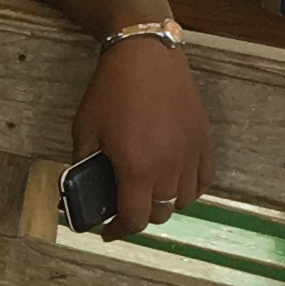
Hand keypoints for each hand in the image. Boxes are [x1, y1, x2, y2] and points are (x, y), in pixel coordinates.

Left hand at [68, 37, 212, 237]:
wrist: (145, 54)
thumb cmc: (112, 89)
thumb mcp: (85, 129)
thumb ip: (82, 164)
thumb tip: (80, 187)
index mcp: (136, 168)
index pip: (134, 219)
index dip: (118, 231)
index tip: (107, 231)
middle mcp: (168, 167)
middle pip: (160, 214)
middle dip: (139, 216)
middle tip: (124, 208)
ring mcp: (189, 154)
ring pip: (184, 201)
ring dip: (166, 205)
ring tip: (149, 194)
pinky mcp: (203, 140)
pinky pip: (203, 178)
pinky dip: (191, 188)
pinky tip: (176, 182)